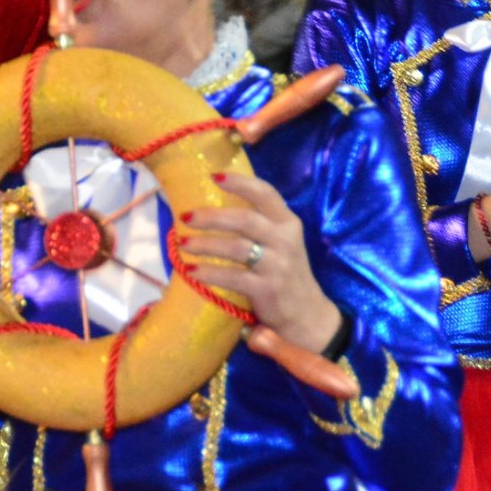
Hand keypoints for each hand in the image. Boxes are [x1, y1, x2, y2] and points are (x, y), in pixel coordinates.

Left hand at [181, 171, 341, 355]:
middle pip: (245, 219)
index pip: (266, 194)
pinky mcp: (267, 288)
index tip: (214, 176)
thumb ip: (257, 224)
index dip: (240, 183)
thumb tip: (211, 207)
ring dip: (205, 245)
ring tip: (182, 244)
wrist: (308, 314)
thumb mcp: (280, 242)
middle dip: (211, 216)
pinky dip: (209, 273)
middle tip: (185, 216)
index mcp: (287, 222)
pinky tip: (191, 271)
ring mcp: (277, 265)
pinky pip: (233, 277)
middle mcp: (285, 240)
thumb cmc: (284, 271)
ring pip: (236, 247)